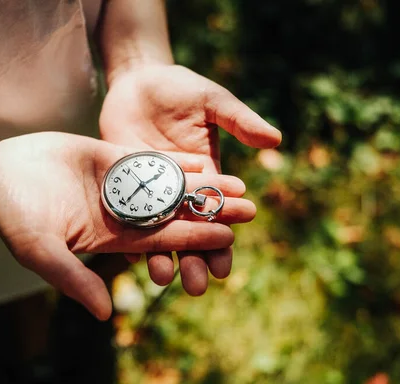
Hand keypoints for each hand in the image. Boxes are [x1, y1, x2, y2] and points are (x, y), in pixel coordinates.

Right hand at [0, 132, 255, 319]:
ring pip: (168, 186)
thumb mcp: (39, 249)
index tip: (228, 237)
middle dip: (210, 212)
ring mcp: (117, 185)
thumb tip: (105, 315)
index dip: (194, 238)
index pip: (161, 241)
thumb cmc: (13, 215)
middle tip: (250, 207)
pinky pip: (149, 160)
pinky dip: (176, 161)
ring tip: (238, 181)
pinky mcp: (110, 158)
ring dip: (201, 185)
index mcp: (110, 238)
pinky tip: (205, 158)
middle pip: (174, 214)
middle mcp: (120, 214)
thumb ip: (73, 278)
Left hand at [100, 64, 281, 294]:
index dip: (221, 243)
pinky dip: (127, 236)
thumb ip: (239, 121)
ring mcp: (150, 192)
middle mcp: (179, 192)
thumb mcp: (212, 101)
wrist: (140, 81)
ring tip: (163, 278)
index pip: (217, 217)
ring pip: (158, 232)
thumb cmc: (181, 89)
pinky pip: (126, 216)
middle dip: (194, 261)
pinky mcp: (123, 186)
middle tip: (196, 286)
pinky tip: (127, 258)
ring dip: (162, 257)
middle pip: (189, 234)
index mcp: (207, 177)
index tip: (224, 267)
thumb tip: (276, 140)